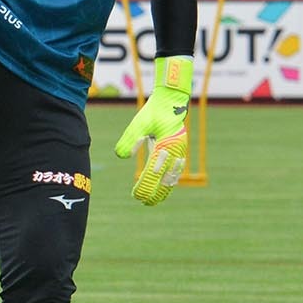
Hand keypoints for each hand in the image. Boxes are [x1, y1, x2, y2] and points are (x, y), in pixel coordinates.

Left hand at [113, 55, 192, 204]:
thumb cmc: (153, 111)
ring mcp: (180, 152)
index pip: (153, 173)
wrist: (171, 100)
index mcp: (165, 146)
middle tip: (142, 202)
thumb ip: (130, 139)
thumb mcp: (139, 123)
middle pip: (165, 180)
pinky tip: (164, 189)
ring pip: (173, 178)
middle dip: (154, 193)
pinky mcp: (181, 151)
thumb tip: (122, 156)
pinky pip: (177, 171)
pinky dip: (170, 182)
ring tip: (153, 201)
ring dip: (163, 191)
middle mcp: (175, 151)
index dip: (145, 187)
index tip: (136, 195)